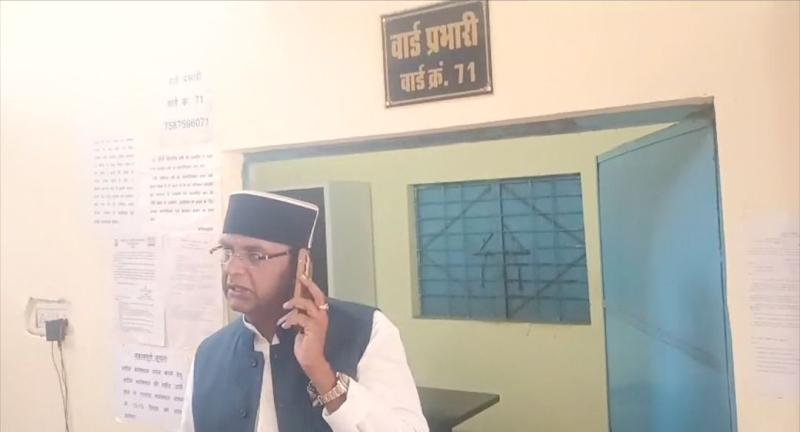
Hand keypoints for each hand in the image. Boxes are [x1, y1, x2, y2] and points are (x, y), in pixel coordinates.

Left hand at [278, 275, 335, 392]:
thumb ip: (300, 316)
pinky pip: (300, 317)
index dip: (311, 285)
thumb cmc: (306, 344)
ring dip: (294, 304)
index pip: (318, 296)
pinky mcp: (313, 328)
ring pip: (307, 304)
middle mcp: (322, 315)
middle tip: (300, 277)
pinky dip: (290, 319)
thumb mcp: (302, 327)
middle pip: (317, 295)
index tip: (302, 275)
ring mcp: (319, 321)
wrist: (311, 360)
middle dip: (309, 285)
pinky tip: (283, 325)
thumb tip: (290, 307)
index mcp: (320, 314)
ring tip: (284, 309)